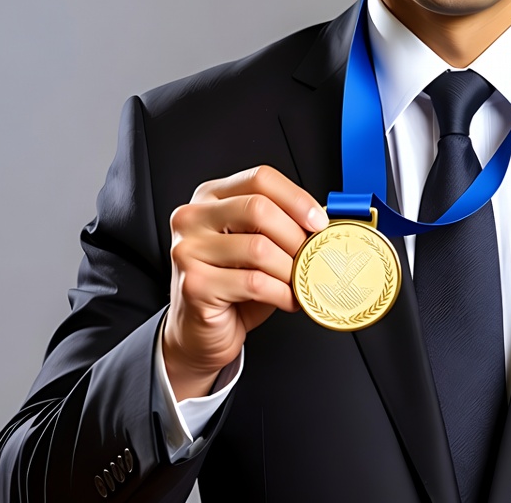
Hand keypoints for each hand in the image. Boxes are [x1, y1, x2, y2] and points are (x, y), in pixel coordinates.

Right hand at [161, 165, 328, 400]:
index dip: (296, 197)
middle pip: (259, 208)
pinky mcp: (194, 284)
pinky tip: (288, 298)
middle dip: (295, 235)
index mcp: (211, 196)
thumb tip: (322, 216)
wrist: (200, 332)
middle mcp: (193, 217)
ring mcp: (188, 249)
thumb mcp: (256, 242)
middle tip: (312, 254)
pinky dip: (282, 292)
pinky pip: (254, 282)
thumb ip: (280, 223)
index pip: (259, 178)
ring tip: (300, 279)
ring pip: (259, 248)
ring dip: (290, 268)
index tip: (320, 221)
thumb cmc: (234, 283)